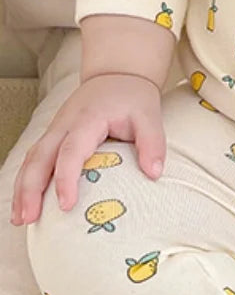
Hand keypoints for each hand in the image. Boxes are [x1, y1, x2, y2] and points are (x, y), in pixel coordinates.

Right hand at [10, 73, 164, 224]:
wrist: (118, 75)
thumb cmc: (133, 98)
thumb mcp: (149, 116)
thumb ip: (152, 144)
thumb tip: (154, 173)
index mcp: (87, 119)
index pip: (71, 151)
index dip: (66, 179)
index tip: (66, 204)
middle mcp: (64, 124)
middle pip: (40, 157)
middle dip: (30, 189)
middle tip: (29, 218)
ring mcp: (55, 129)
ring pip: (31, 159)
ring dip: (21, 188)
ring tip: (20, 218)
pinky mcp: (53, 135)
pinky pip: (34, 158)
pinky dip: (25, 180)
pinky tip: (24, 202)